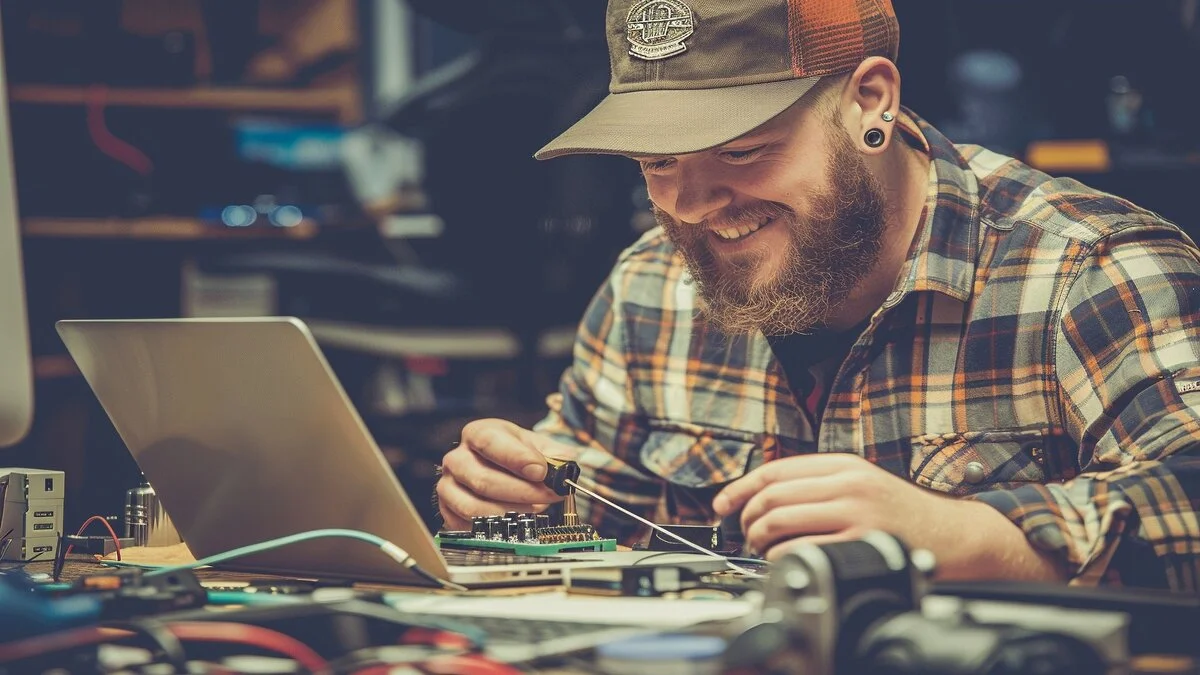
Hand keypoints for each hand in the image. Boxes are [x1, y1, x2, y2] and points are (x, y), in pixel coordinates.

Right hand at [436, 419, 569, 530]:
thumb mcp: (537, 445)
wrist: (497, 469)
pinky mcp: (448, 511)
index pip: (489, 442)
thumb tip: (565, 464)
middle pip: (484, 480)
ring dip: (512, 512)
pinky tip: (517, 521)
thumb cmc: (516, 455)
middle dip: (523, 492)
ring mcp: (449, 487)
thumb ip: (554, 453)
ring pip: (475, 508)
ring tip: (538, 508)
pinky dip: (495, 527)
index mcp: (477, 434)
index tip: (540, 471)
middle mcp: (457, 459)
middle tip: (549, 495)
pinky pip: (468, 527)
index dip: (515, 458)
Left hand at [713, 454, 1064, 580]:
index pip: (775, 469)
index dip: (740, 487)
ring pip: (780, 519)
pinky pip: (802, 547)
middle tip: (745, 534)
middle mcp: (847, 483)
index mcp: (844, 465)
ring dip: (760, 538)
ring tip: (762, 549)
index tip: (722, 504)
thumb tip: (767, 497)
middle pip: (772, 494)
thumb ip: (821, 484)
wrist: (955, 536)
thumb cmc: (906, 515)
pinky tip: (783, 562)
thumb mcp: (863, 483)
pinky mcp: (860, 540)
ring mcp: (855, 511)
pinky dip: (781, 557)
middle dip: (747, 517)